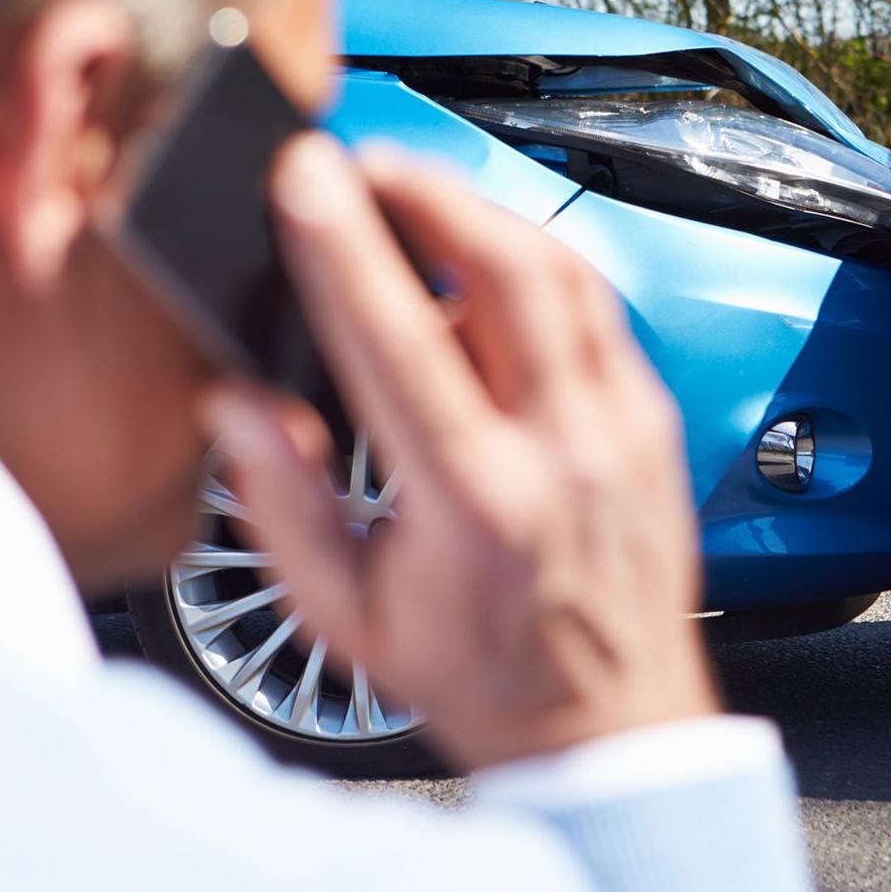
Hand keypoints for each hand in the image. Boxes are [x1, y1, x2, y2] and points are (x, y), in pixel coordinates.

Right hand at [203, 134, 718, 770]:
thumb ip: (282, 504)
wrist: (610, 727)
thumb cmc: (481, 677)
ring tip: (417, 198)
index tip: (304, 176)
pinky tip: (488, 270)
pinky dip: (538, 269)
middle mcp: (564, 451)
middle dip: (428, 189)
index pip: (402, 337)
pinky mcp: (654, 421)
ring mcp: (623, 430)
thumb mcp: (348, 616)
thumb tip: (236, 404)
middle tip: (364, 164)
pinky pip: (598, 310)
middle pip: (508, 267)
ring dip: (485, 214)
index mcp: (476, 502)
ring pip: (565, 272)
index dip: (345, 244)